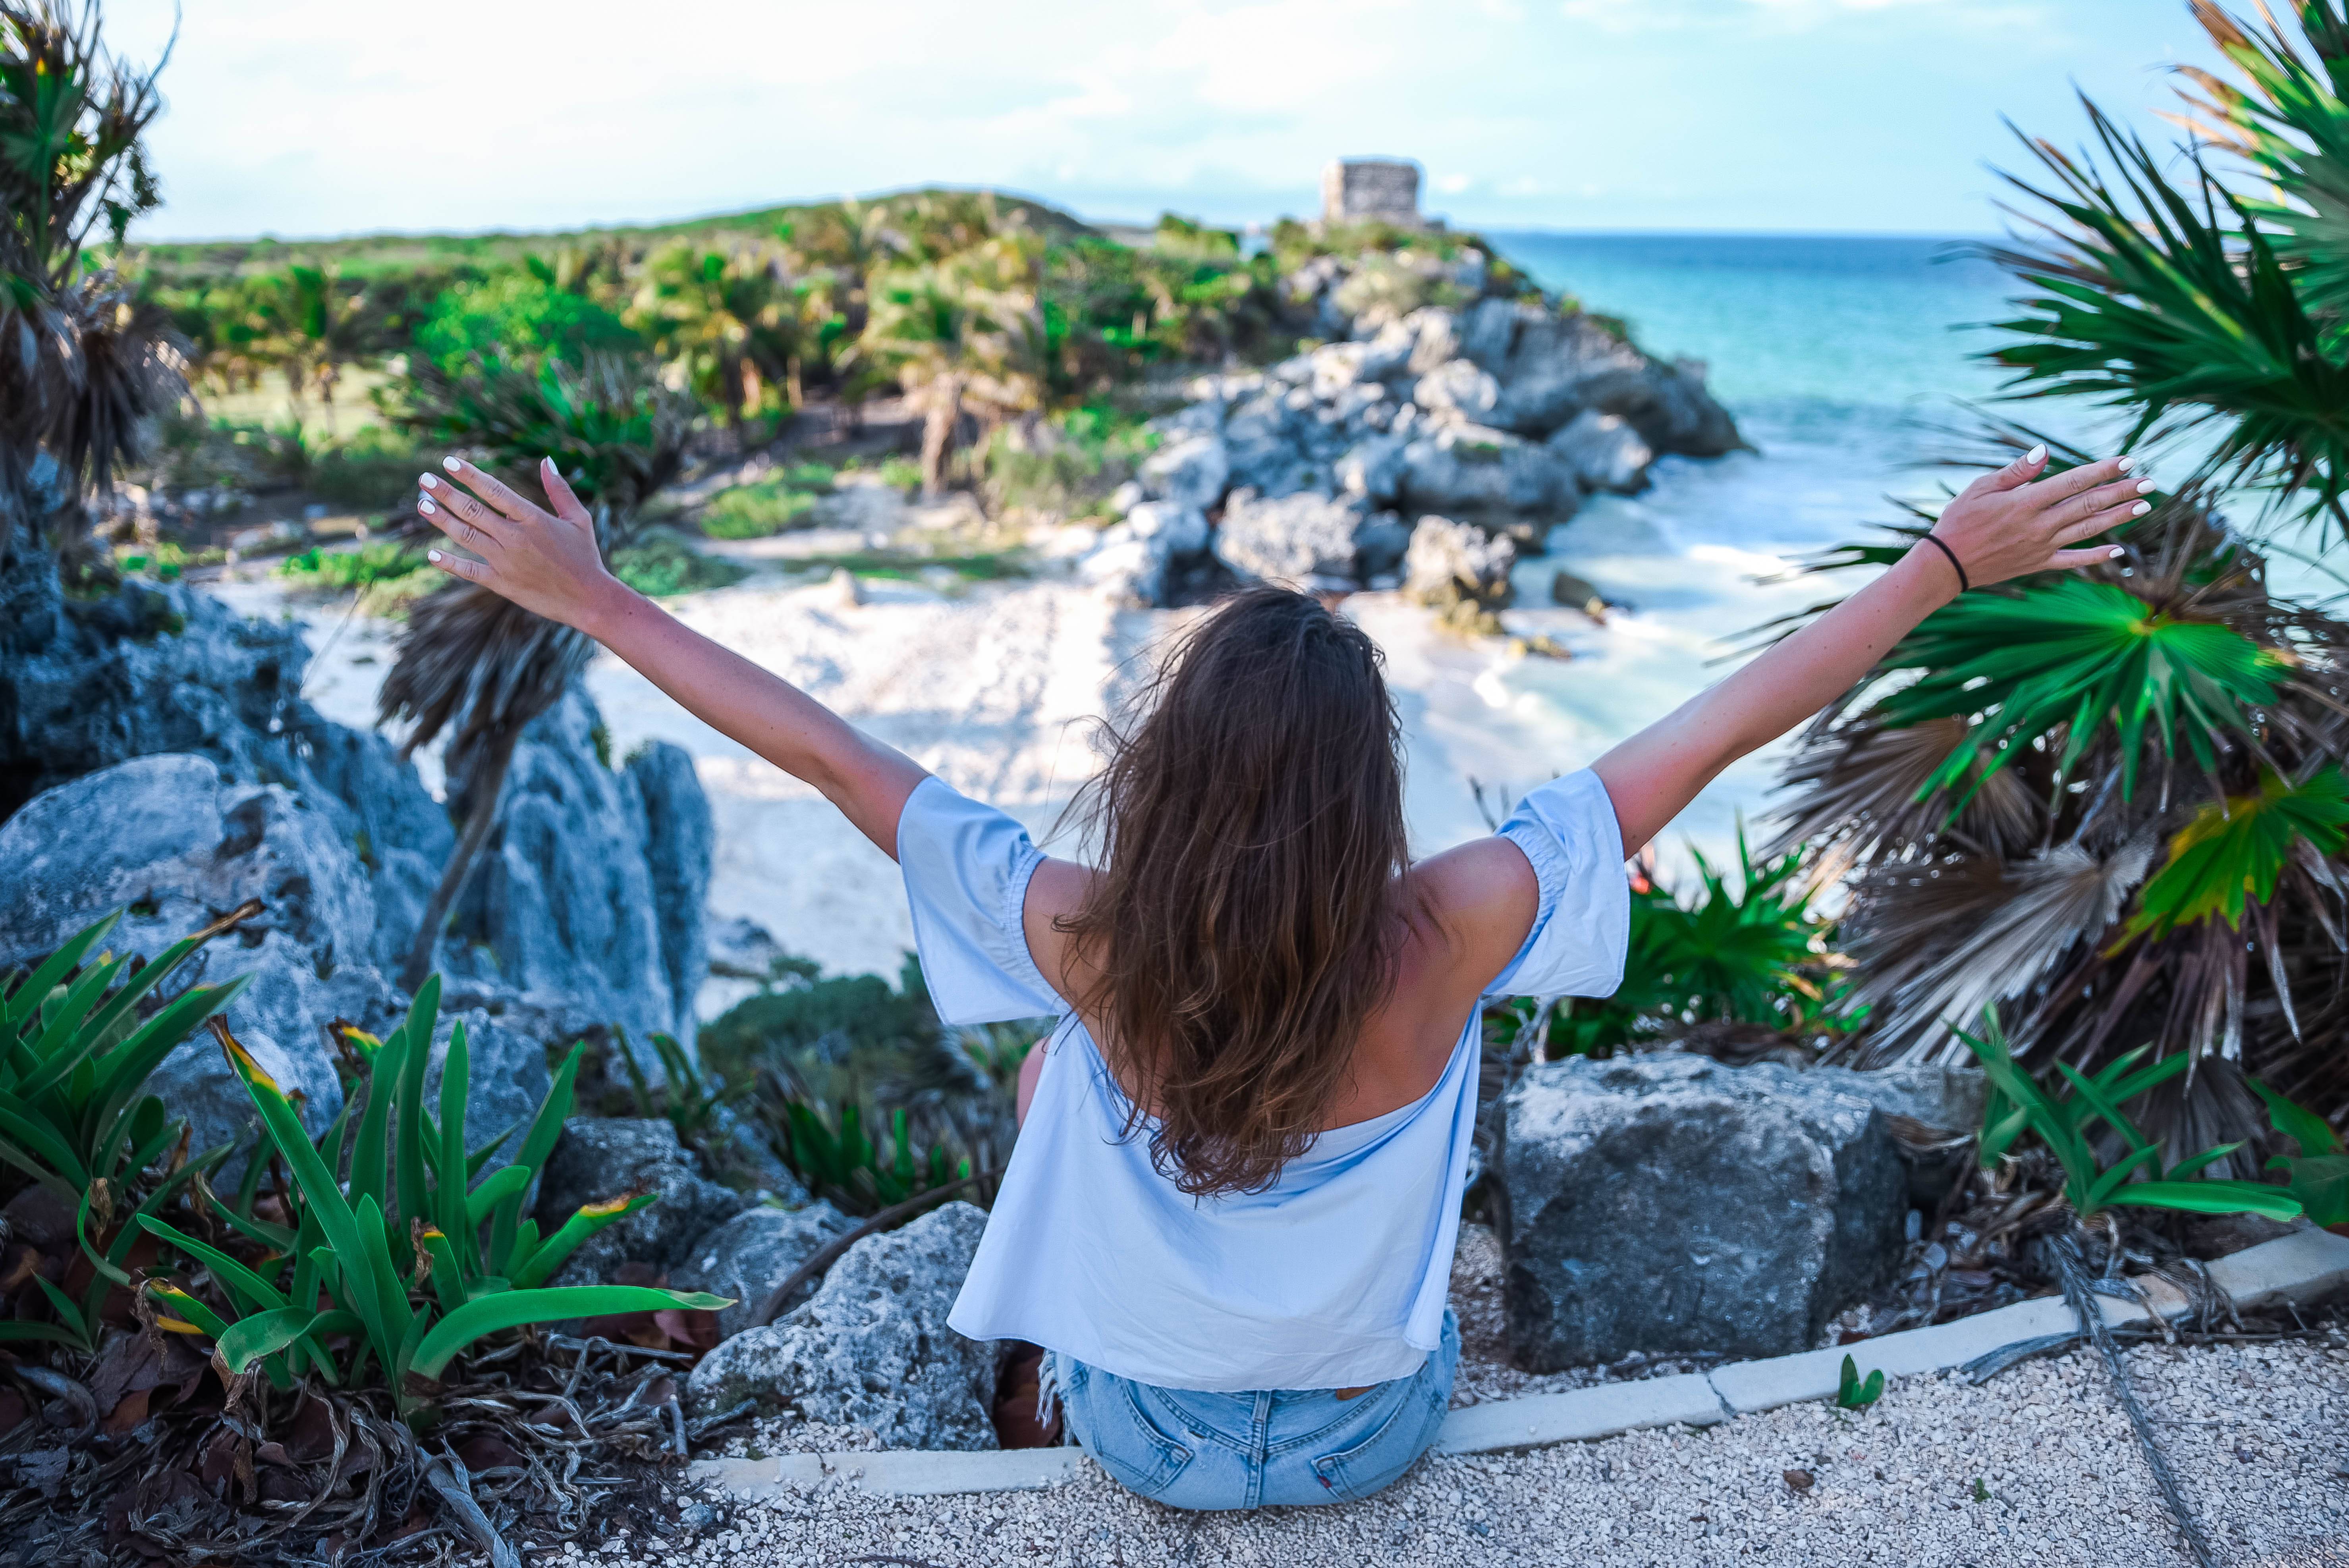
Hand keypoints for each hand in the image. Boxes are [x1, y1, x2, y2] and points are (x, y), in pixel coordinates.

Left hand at [416, 455, 627, 632]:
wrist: (590, 600)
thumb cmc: (586, 557)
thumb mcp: (579, 519)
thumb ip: (559, 490)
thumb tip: (546, 460)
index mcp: (533, 518)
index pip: (494, 490)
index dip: (469, 475)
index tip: (449, 462)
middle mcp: (516, 537)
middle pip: (472, 509)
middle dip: (445, 492)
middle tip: (424, 479)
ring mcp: (506, 561)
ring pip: (465, 535)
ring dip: (441, 519)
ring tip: (422, 504)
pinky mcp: (502, 584)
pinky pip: (469, 571)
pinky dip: (449, 563)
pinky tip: (431, 553)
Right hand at [1925, 446, 2151, 590]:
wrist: (1946, 565)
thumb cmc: (1959, 520)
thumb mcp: (1980, 487)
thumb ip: (2016, 470)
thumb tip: (2044, 451)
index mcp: (2026, 502)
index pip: (2074, 481)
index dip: (2103, 470)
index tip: (2128, 460)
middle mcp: (2039, 525)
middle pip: (2089, 504)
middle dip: (2121, 491)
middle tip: (2149, 482)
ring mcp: (2041, 547)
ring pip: (2088, 529)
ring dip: (2118, 517)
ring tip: (2143, 506)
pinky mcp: (2038, 564)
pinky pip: (2073, 560)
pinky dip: (2096, 556)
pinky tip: (2117, 550)